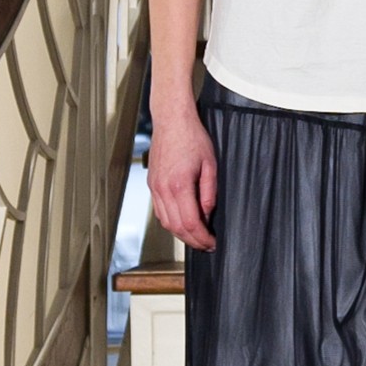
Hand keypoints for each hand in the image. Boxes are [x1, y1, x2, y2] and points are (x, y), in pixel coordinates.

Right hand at [147, 102, 217, 250]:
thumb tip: (207, 214)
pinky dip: (171, 222)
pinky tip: (182, 223)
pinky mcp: (152, 184)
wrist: (171, 120)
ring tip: (196, 237)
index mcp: (179, 185)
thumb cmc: (192, 137)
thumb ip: (209, 192)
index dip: (202, 238)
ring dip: (181, 234)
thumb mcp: (210, 164)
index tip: (213, 242)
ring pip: (166, 222)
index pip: (191, 223)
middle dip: (193, 241)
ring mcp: (155, 187)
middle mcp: (163, 189)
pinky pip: (159, 211)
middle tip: (207, 245)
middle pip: (176, 228)